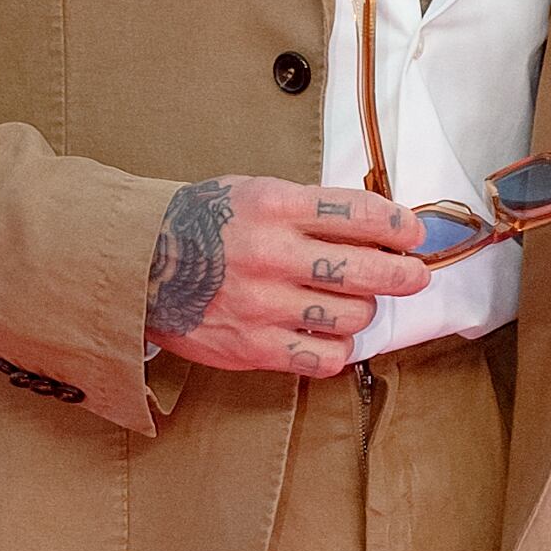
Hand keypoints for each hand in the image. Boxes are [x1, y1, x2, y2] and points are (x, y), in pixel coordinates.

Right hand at [146, 175, 433, 374]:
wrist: (137, 264)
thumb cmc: (199, 225)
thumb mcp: (251, 193)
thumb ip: (306, 209)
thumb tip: (372, 226)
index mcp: (274, 206)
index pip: (357, 214)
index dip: (397, 225)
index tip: (412, 233)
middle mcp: (271, 255)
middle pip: (366, 269)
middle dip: (403, 273)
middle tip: (414, 274)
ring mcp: (263, 304)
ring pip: (351, 316)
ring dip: (363, 310)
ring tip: (353, 303)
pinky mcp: (252, 347)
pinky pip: (322, 357)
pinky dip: (337, 349)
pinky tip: (330, 336)